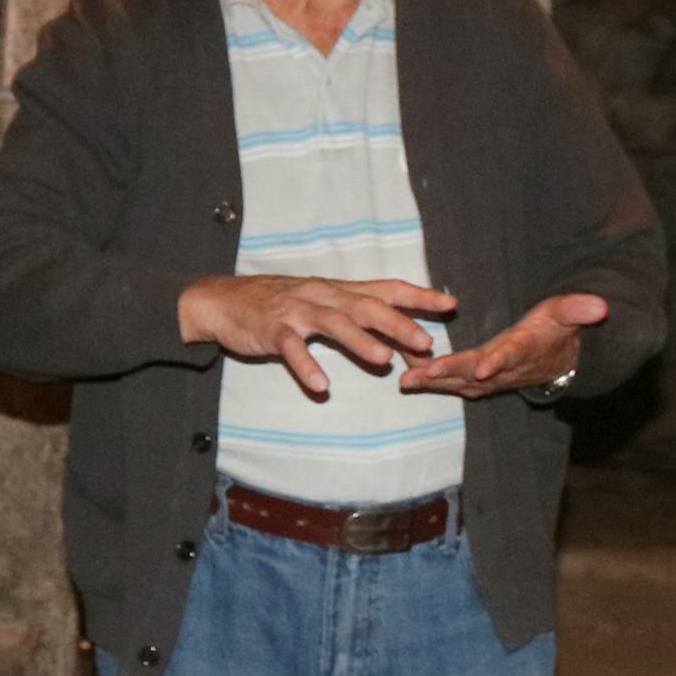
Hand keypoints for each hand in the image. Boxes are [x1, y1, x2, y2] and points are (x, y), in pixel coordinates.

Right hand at [179, 273, 455, 400]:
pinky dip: (307, 366)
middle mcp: (324, 296)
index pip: (387, 288)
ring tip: (384, 359)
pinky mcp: (273, 330)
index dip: (420, 296)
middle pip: (367, 306)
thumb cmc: (280, 305)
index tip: (451, 304)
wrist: (225, 300)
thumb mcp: (322, 305)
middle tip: (426, 342)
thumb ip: (357, 321)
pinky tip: (321, 386)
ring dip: (360, 342)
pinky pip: (292, 349)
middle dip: (399, 323)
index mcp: (340, 291)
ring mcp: (298, 311)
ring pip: (334, 323)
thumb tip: (399, 342)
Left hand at [402, 291, 608, 399]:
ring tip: (407, 379)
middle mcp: (506, 369)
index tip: (481, 367)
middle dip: (450, 373)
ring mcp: (492, 379)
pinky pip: (454, 384)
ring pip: (461, 383)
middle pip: (476, 372)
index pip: (511, 355)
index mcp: (525, 349)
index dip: (497, 362)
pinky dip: (433, 382)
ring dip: (435, 382)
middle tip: (425, 372)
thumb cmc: (558, 329)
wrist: (559, 362)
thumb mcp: (568, 313)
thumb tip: (601, 306)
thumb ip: (578, 309)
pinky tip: (409, 378)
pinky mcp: (480, 382)